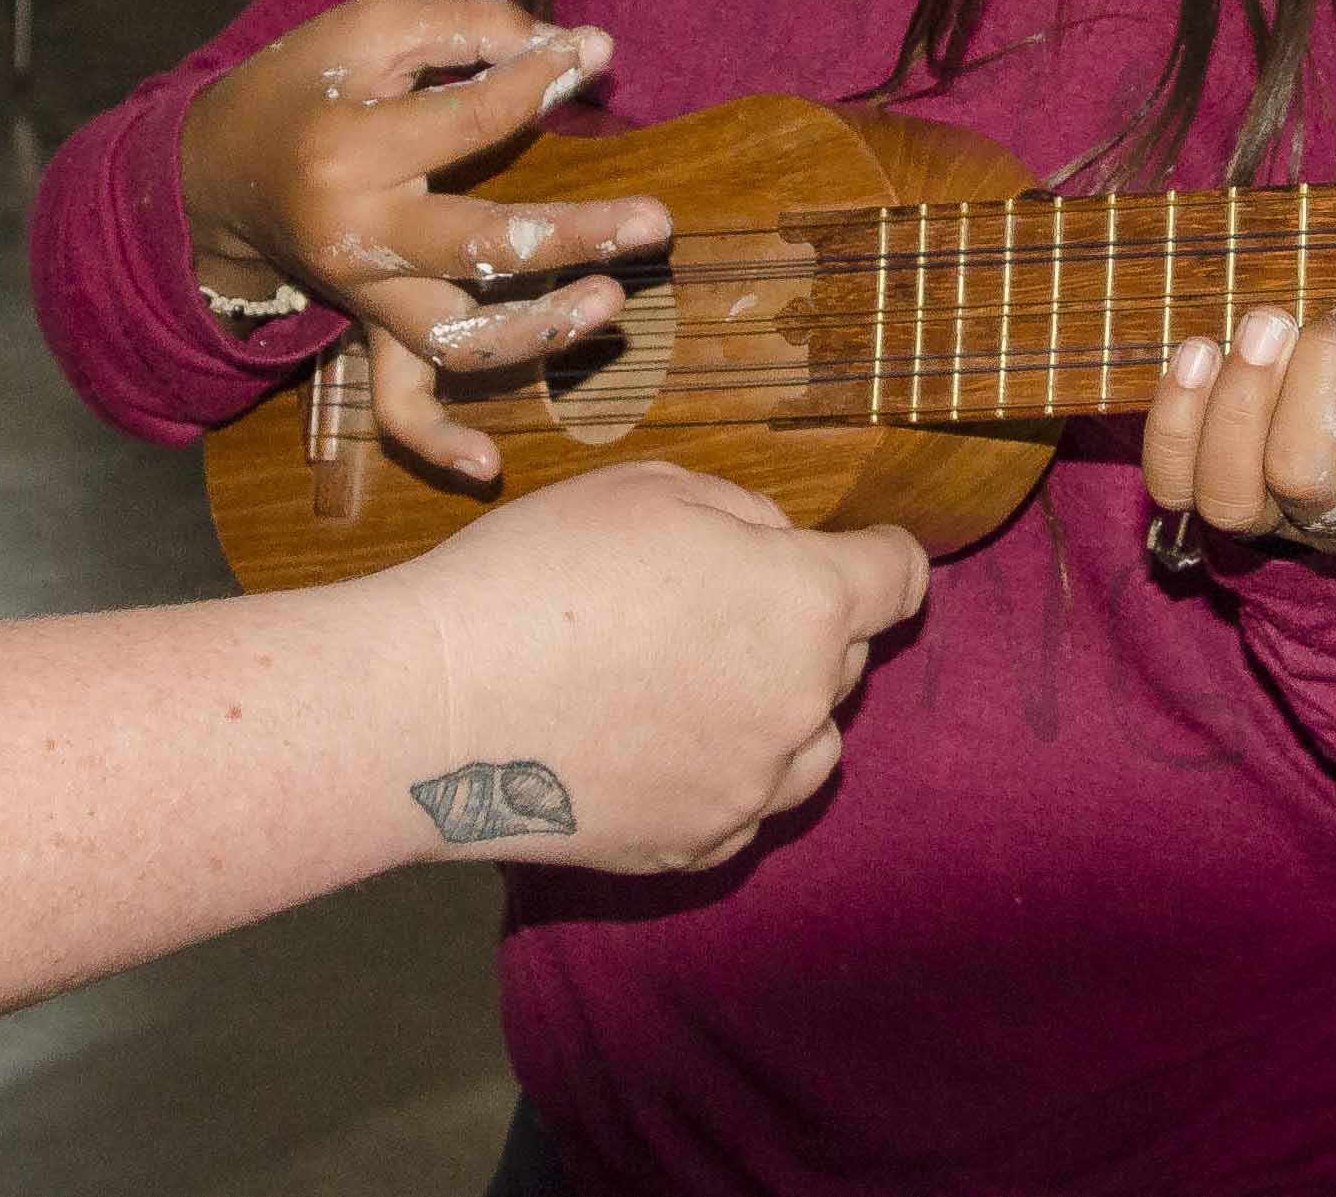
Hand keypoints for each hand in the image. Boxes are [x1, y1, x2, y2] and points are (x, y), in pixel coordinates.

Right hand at [176, 0, 665, 485]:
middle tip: (654, 220)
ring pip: (454, 340)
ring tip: (610, 304)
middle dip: (573, 236)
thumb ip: (467, 24)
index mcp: (353, 150)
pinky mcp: (368, 328)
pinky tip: (491, 465)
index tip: (595, 51)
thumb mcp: (369, 27)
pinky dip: (439, 442)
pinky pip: (396, 406)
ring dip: (536, 335)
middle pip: (479, 247)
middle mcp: (360, 237)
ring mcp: (365, 295)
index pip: (471, 120)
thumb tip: (571, 44)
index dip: (541, 80)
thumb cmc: (305, 85)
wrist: (216, 173)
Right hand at [375, 460, 926, 872]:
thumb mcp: (650, 489)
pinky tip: (655, 739)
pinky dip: (723, 771)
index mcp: (804, 603)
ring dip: (779, 707)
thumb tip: (773, 550)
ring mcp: (749, 788)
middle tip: (712, 602)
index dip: (884, 554)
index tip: (868, 552)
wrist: (437, 707)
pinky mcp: (695, 846)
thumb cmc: (537, 573)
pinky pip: (744, 804)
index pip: (898, 577)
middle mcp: (798, 705)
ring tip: (695, 678)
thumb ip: (744, 514)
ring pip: (809, 744)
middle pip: (847, 659)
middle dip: (804, 625)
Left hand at [1138, 291, 1335, 627]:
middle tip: (1335, 319)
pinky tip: (1198, 350)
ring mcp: (1267, 514)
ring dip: (1232, 400)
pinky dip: (1174, 414)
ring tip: (1262, 325)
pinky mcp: (1209, 485)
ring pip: (1225, 494)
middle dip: (1303, 395)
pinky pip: (1173, 480)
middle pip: (1305, 485)